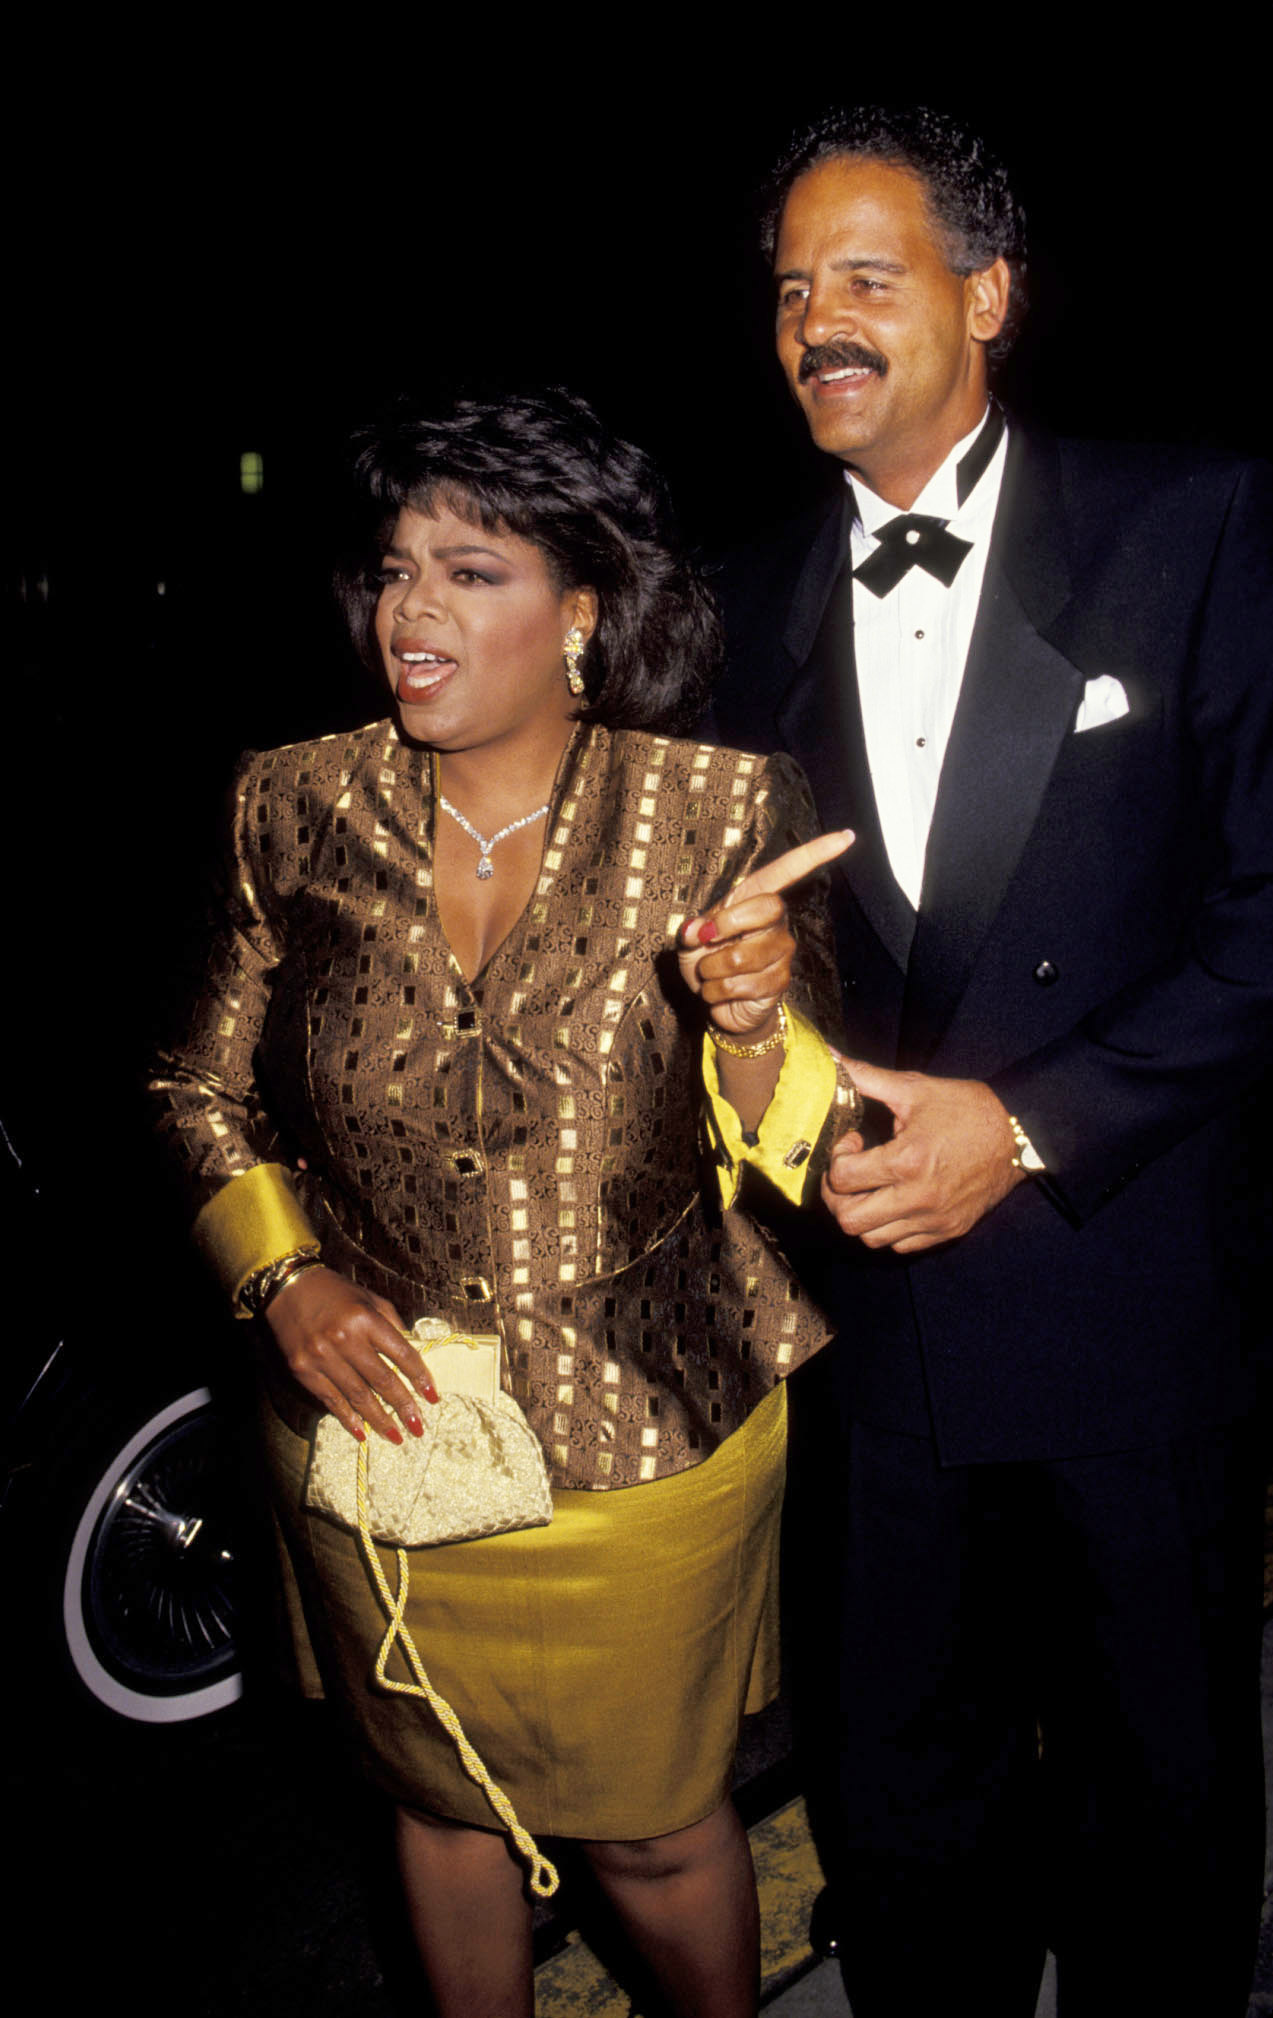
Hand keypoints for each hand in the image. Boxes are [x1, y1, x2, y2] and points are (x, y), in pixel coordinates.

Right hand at [264, 1267, 438, 1442]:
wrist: (288, 1288)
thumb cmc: (335, 1292)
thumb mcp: (369, 1299)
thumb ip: (391, 1324)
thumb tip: (412, 1353)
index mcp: (366, 1319)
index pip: (402, 1354)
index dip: (420, 1378)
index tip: (432, 1397)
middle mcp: (345, 1339)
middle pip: (382, 1380)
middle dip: (404, 1406)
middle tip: (418, 1427)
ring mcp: (322, 1356)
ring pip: (358, 1396)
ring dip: (379, 1420)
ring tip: (396, 1436)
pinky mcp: (303, 1370)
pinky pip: (331, 1400)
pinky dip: (347, 1419)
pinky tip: (361, 1432)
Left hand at [678, 831, 853, 1037]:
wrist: (715, 1002)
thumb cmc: (707, 961)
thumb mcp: (690, 940)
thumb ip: (691, 929)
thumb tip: (697, 929)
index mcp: (754, 900)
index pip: (786, 872)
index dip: (815, 854)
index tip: (846, 837)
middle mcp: (775, 922)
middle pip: (768, 908)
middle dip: (728, 925)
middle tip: (706, 940)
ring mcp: (782, 951)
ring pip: (744, 956)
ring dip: (712, 969)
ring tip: (710, 974)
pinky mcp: (779, 981)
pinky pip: (744, 984)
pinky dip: (718, 991)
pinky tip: (721, 991)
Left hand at [821, 1059, 1025, 1252]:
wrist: (1018, 1135)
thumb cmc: (966, 1109)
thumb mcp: (914, 1088)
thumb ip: (865, 1077)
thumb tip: (827, 1055)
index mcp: (908, 1161)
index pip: (842, 1179)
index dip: (837, 1158)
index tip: (853, 1143)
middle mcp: (919, 1198)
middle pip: (849, 1220)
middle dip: (837, 1196)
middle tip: (850, 1173)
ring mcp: (934, 1219)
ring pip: (872, 1239)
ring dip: (862, 1214)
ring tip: (871, 1188)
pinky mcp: (948, 1231)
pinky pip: (901, 1245)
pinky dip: (889, 1227)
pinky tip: (895, 1200)